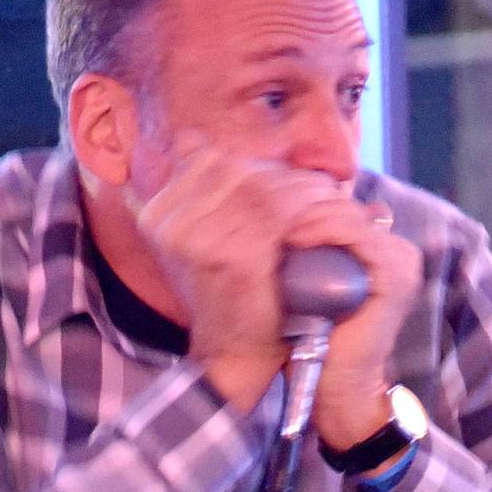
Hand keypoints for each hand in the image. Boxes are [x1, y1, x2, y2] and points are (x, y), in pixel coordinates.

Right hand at [135, 135, 344, 411]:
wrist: (234, 354)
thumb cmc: (230, 294)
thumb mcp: (203, 237)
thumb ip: (200, 192)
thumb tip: (191, 137)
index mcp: (158, 210)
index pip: (213, 161)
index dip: (258, 167)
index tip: (290, 180)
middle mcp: (168, 219)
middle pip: (239, 170)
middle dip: (286, 175)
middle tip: (324, 186)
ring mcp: (195, 235)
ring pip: (264, 188)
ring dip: (307, 189)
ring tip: (334, 198)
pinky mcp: (230, 254)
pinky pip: (279, 214)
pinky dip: (311, 210)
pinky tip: (330, 216)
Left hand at [285, 198, 422, 450]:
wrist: (336, 383)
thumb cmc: (318, 335)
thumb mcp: (312, 282)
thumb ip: (310, 249)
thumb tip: (280, 211)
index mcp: (384, 249)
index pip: (344, 206)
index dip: (306, 199)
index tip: (269, 205)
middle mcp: (400, 251)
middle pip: (348, 206)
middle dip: (305, 202)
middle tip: (269, 211)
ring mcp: (403, 262)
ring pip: (351, 215)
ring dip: (311, 213)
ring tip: (278, 224)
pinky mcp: (396, 274)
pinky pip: (357, 234)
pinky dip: (324, 230)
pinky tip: (296, 236)